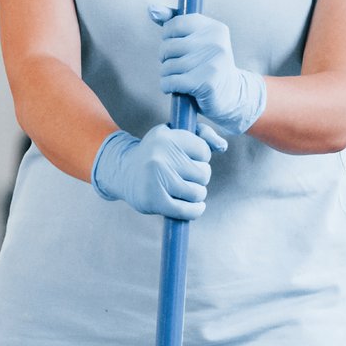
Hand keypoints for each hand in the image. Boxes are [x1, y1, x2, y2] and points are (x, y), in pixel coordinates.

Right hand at [90, 119, 227, 219]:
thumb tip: (222, 146)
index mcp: (167, 136)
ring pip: (197, 192)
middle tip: (185, 177)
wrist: (124, 172)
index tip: (188, 160)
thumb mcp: (174, 134)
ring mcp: (156, 178)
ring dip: (196, 195)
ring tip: (185, 190)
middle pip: (203, 173)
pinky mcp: (154, 200)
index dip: (200, 158)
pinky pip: (186, 210)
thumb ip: (202, 134)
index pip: (204, 151)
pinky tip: (195, 207)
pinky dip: (195, 211)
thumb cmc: (156, 153)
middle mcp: (160, 155)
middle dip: (199, 178)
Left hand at [150, 8, 266, 133]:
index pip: (175, 23)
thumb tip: (151, 9)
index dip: (168, 36)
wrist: (231, 95)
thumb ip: (174, 23)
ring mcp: (212, 63)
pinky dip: (167, 86)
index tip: (176, 45)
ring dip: (166, 74)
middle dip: (165, 58)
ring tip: (179, 78)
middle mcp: (215, 42)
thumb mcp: (196, 40)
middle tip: (178, 65)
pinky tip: (175, 88)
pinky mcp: (206, 83)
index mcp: (214, 28)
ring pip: (168, 66)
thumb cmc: (207, 65)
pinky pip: (171, 82)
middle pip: (168, 46)